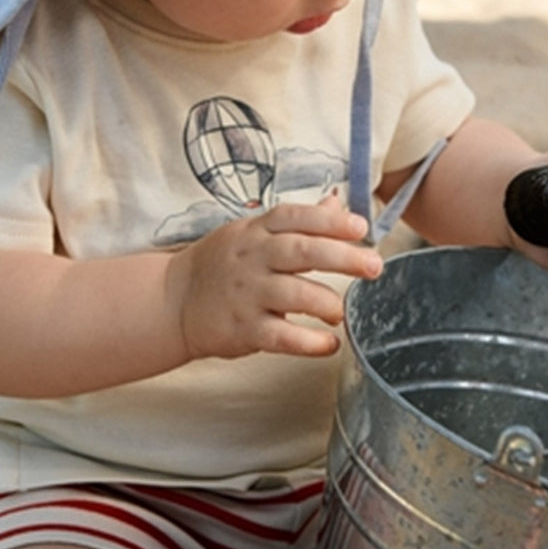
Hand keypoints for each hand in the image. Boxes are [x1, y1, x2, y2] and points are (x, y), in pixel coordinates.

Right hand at [166, 195, 382, 359]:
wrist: (173, 301)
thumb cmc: (221, 264)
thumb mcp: (253, 232)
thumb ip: (298, 222)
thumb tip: (338, 204)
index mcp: (256, 231)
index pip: (295, 217)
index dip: (330, 220)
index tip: (361, 227)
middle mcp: (253, 258)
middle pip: (301, 251)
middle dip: (343, 257)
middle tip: (374, 266)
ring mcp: (247, 294)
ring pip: (294, 294)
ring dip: (326, 302)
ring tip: (341, 312)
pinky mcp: (243, 329)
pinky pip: (281, 337)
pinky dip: (309, 343)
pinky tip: (329, 344)